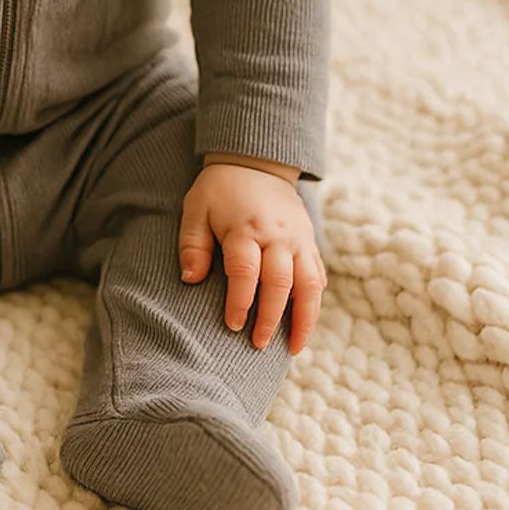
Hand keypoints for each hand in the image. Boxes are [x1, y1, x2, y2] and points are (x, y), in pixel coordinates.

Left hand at [178, 163, 326, 354]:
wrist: (256, 162)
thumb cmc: (220, 190)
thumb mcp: (196, 208)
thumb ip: (192, 244)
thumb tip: (190, 280)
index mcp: (245, 228)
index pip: (245, 273)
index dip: (240, 302)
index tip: (233, 326)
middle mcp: (277, 236)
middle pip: (279, 283)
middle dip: (269, 318)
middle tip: (257, 344)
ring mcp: (298, 239)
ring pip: (308, 285)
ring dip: (303, 319)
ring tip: (293, 347)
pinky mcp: (309, 241)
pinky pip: (318, 275)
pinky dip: (314, 301)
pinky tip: (305, 323)